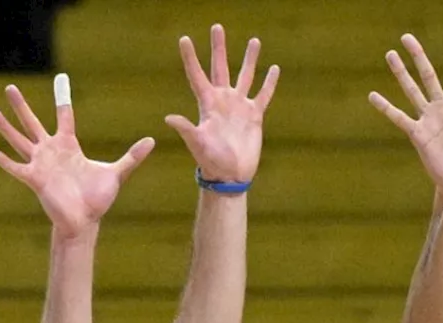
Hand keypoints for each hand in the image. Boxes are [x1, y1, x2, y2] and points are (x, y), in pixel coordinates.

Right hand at [0, 76, 153, 236]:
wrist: (85, 221)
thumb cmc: (97, 198)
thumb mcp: (117, 173)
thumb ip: (132, 157)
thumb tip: (152, 141)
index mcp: (69, 146)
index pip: (65, 116)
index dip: (62, 98)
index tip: (60, 79)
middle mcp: (51, 151)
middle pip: (33, 123)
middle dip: (21, 106)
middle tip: (9, 87)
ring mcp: (41, 165)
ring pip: (20, 141)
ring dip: (6, 128)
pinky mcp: (36, 180)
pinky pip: (18, 169)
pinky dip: (7, 162)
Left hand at [166, 24, 278, 183]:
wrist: (230, 175)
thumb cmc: (211, 161)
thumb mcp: (197, 144)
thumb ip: (186, 129)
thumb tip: (168, 119)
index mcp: (207, 104)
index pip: (197, 75)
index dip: (190, 57)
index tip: (184, 39)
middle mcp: (223, 100)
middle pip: (221, 67)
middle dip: (219, 48)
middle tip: (217, 27)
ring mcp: (239, 106)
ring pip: (245, 76)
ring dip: (249, 59)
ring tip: (254, 41)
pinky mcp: (254, 115)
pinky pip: (263, 94)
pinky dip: (269, 82)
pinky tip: (274, 69)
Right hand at [370, 29, 442, 205]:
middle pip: (428, 75)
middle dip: (418, 56)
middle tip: (406, 36)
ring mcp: (429, 120)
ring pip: (412, 90)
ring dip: (401, 74)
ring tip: (390, 55)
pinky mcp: (419, 134)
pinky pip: (400, 117)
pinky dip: (386, 107)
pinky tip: (373, 96)